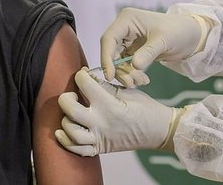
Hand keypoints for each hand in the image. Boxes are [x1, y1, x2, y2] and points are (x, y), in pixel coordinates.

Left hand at [54, 68, 182, 156]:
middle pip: (70, 108)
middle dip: (67, 97)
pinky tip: (63, 131)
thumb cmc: (146, 109)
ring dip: (65, 120)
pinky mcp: (100, 148)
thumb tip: (88, 77)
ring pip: (70, 131)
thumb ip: (105, 86)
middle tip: (73, 94)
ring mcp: (100, 138)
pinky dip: (66, 141)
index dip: (81, 75)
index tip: (83, 74)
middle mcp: (102, 123)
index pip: (84, 84)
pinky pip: (77, 149)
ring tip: (71, 113)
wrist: (160, 131)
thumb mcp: (127, 92)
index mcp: (110, 106)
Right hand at [101, 8, 209, 86]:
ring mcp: (128, 40)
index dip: (106, 58)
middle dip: (119, 69)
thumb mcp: (163, 41)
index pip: (108, 39)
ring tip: (141, 82)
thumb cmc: (178, 31)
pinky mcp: (133, 50)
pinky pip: (126, 65)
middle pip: (111, 52)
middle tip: (131, 83)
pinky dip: (132, 74)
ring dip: (127, 74)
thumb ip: (148, 52)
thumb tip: (134, 65)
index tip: (110, 76)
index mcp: (127, 19)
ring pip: (117, 61)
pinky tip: (144, 80)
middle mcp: (124, 28)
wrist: (191, 36)